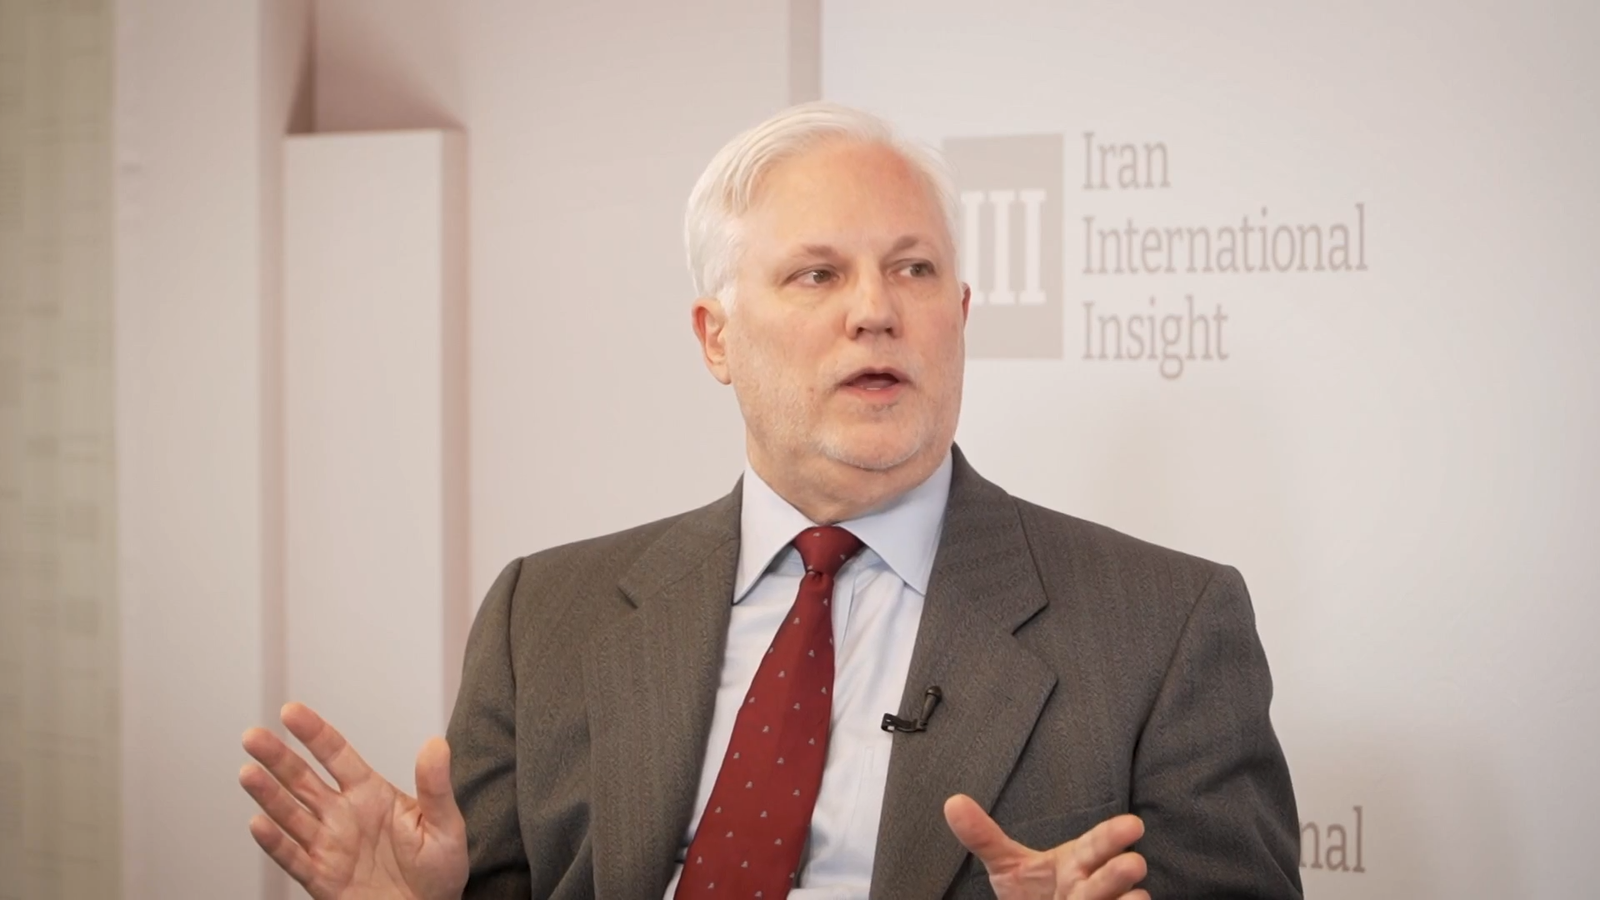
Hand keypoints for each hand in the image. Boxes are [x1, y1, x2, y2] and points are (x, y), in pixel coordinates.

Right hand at [240, 702, 468, 899]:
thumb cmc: (440, 867)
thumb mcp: (444, 824)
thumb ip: (435, 786)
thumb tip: (437, 743)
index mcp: (371, 794)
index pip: (336, 755)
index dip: (314, 733)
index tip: (290, 712)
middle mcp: (343, 815)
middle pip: (303, 780)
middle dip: (278, 758)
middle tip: (252, 736)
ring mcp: (329, 845)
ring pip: (291, 815)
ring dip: (269, 795)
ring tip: (248, 773)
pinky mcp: (322, 878)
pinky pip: (294, 858)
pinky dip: (275, 842)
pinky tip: (258, 824)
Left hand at [944, 794, 1147, 899]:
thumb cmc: (1035, 892)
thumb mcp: (1007, 866)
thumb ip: (983, 838)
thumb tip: (952, 803)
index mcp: (1076, 863)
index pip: (1096, 845)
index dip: (1112, 836)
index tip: (1133, 824)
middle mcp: (1093, 888)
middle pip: (1111, 877)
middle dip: (1120, 872)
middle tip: (1133, 863)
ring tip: (1133, 897)